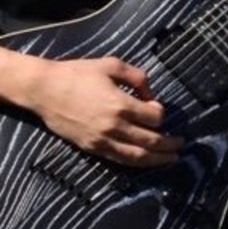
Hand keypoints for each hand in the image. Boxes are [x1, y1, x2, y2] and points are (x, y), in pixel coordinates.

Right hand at [22, 55, 182, 167]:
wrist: (44, 90)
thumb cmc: (78, 73)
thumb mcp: (112, 65)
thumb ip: (138, 77)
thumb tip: (151, 95)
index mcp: (120, 104)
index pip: (154, 118)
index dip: (161, 113)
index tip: (157, 108)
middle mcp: (113, 126)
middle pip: (150, 140)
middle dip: (169, 143)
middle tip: (182, 144)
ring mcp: (102, 140)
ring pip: (137, 156)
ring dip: (158, 159)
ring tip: (172, 159)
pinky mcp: (92, 148)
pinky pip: (119, 160)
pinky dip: (137, 163)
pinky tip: (148, 162)